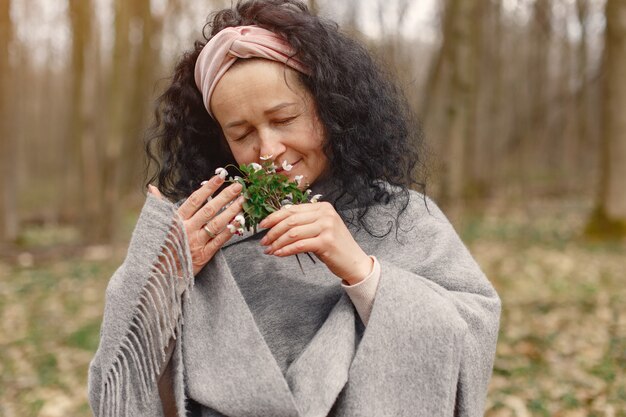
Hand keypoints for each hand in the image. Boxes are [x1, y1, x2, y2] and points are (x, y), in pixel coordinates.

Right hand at [149, 176, 243, 274]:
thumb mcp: (157, 226)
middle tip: (239, 186)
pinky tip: (240, 221)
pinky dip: (230, 230)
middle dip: (225, 196)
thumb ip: (159, 206)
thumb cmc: (159, 247)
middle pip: (210, 210)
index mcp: (176, 221)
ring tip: (243, 200)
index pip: (195, 200)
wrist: (158, 275)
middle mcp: (187, 230)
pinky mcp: (204, 255)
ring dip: (232, 211)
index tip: (220, 177)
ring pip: (217, 224)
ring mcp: (196, 243)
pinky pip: (220, 240)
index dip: (208, 188)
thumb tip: (152, 187)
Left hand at [258, 202, 372, 284]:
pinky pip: (299, 245)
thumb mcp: (320, 228)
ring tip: (269, 250)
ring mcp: (327, 227)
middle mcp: (325, 214)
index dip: (274, 217)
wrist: (354, 262)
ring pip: (293, 233)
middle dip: (273, 231)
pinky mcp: (326, 242)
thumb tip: (277, 223)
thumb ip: (304, 222)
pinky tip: (278, 254)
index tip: (262, 225)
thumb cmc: (334, 246)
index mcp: (323, 207)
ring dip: (277, 242)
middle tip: (263, 241)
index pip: (292, 210)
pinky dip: (286, 250)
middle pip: (291, 220)